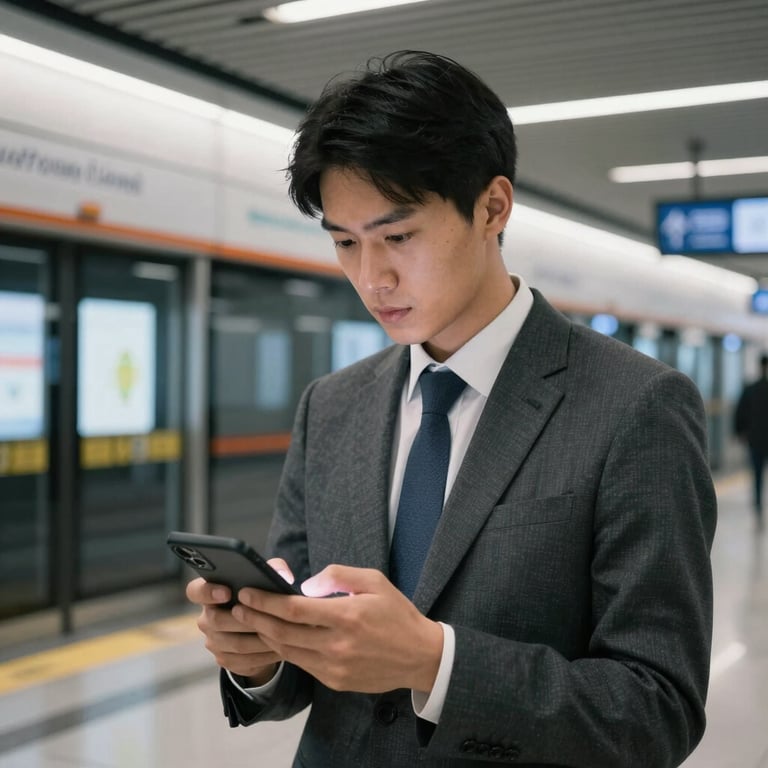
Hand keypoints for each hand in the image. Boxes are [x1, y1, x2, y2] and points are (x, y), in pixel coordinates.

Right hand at [185, 558, 294, 683]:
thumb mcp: (269, 577)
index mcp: (210, 593)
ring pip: (233, 643)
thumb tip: (284, 577)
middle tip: (267, 616)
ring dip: (258, 639)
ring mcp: (213, 641)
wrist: (263, 628)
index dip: (207, 592)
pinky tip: (279, 649)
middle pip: (216, 620)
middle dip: (244, 618)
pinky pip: (241, 660)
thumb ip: (275, 569)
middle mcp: (206, 618)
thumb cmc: (263, 595)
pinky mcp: (224, 660)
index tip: (226, 592)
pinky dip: (262, 655)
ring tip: (281, 633)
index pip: (195, 591)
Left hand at [232, 565, 443, 693]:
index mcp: (347, 616)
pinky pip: (302, 664)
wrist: (420, 656)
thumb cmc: (396, 614)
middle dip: (256, 618)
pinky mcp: (336, 681)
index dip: (266, 601)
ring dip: (266, 635)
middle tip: (237, 606)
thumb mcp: (374, 582)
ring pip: (288, 651)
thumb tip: (307, 584)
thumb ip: (339, 576)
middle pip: (283, 632)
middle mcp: (338, 644)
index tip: (247, 592)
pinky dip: (285, 650)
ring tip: (250, 620)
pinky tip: (277, 637)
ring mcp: (335, 667)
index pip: (294, 609)